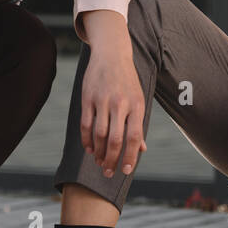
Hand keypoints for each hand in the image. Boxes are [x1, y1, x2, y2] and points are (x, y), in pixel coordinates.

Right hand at [81, 48, 146, 177]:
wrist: (112, 54)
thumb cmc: (127, 81)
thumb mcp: (139, 100)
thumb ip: (138, 124)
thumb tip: (141, 149)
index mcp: (137, 106)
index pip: (134, 137)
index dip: (130, 157)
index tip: (126, 171)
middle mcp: (121, 104)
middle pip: (115, 140)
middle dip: (111, 160)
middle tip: (107, 172)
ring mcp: (103, 100)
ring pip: (99, 134)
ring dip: (98, 152)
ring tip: (98, 162)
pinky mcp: (88, 97)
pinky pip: (86, 124)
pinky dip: (86, 140)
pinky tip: (89, 149)